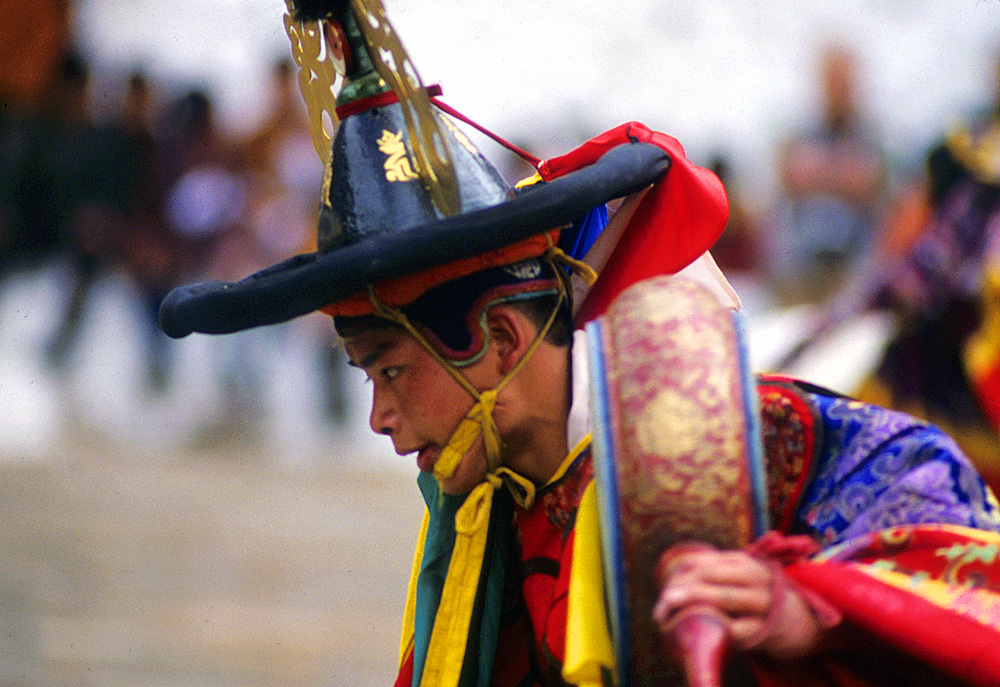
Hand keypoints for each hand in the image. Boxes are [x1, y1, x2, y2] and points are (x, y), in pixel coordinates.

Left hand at [652, 545, 825, 661]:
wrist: (799, 622)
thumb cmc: (756, 598)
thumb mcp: (738, 579)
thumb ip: (712, 575)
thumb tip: (670, 581)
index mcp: (742, 562)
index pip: (704, 562)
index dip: (680, 573)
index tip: (664, 588)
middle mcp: (753, 577)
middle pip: (710, 577)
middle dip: (681, 589)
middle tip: (662, 602)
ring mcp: (761, 603)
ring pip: (723, 599)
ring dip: (692, 607)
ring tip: (668, 617)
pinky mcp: (766, 629)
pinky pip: (737, 629)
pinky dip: (716, 631)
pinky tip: (699, 636)